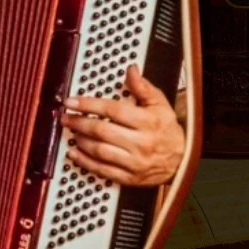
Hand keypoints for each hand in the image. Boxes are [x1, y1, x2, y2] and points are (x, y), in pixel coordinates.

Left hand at [62, 66, 184, 187]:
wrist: (182, 160)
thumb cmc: (167, 130)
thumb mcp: (160, 104)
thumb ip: (143, 87)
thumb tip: (131, 70)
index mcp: (147, 121)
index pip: (112, 110)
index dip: (89, 105)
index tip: (72, 102)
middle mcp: (140, 142)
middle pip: (102, 131)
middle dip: (79, 122)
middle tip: (66, 117)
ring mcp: (134, 162)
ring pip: (100, 151)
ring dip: (81, 141)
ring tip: (72, 132)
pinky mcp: (129, 178)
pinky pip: (103, 171)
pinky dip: (85, 162)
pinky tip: (75, 154)